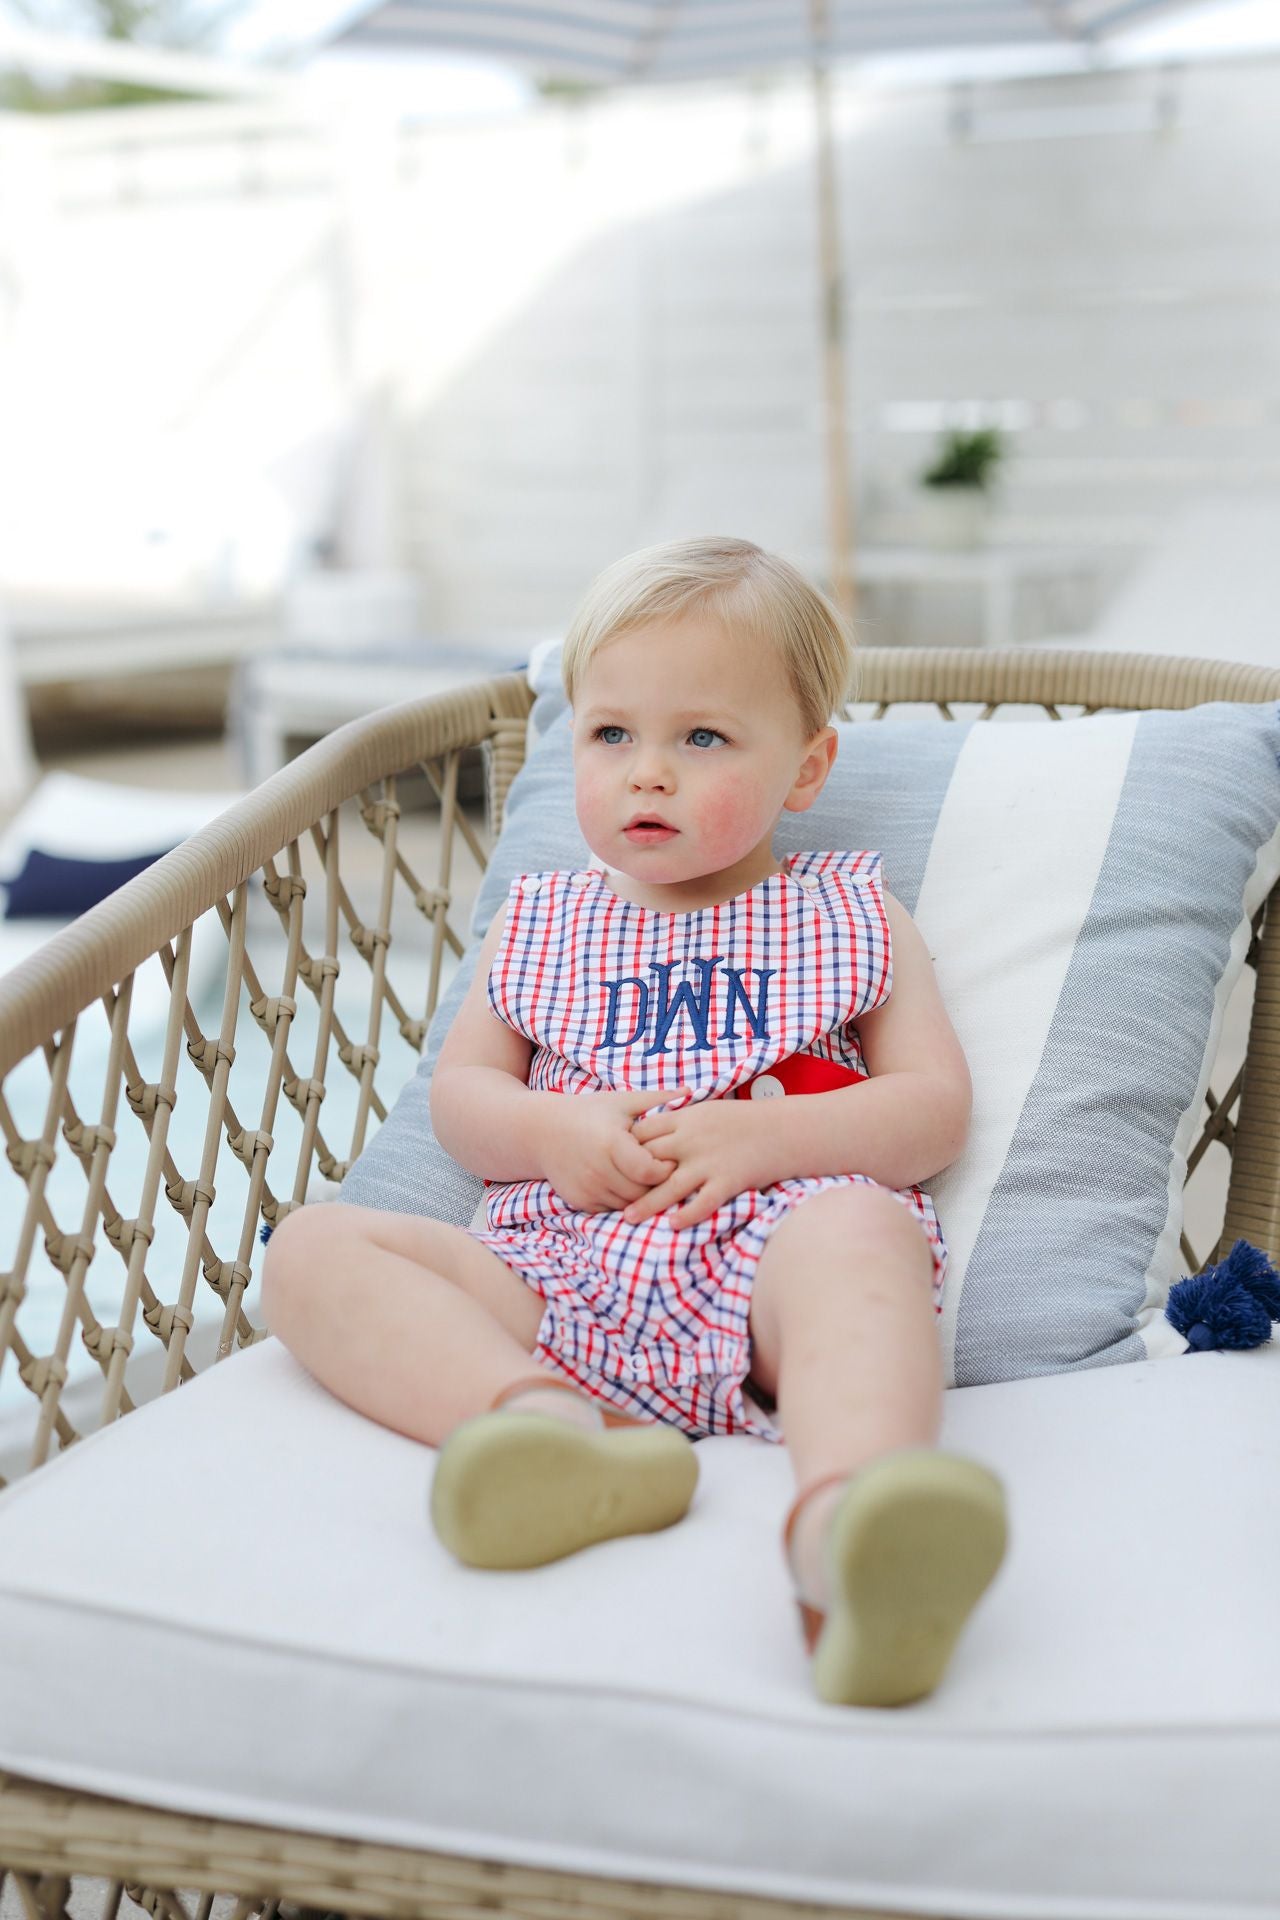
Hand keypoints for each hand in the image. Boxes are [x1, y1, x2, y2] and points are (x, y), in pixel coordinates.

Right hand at [539, 1087, 678, 1213]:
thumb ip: (657, 1099)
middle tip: (667, 1174)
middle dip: (658, 1185)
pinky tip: (627, 1186)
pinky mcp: (579, 1201)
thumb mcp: (621, 1102)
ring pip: (629, 1205)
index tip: (671, 1158)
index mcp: (611, 1143)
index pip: (651, 1171)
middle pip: (642, 1192)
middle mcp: (597, 1169)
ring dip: (641, 1196)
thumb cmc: (588, 1111)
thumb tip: (690, 1091)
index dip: (666, 1168)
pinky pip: (611, 1209)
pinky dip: (623, 1202)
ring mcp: (587, 1188)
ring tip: (649, 1181)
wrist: (540, 1131)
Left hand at [625, 1098, 774, 1227]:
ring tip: (628, 1218)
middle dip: (628, 1177)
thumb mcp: (707, 1111)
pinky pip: (703, 1201)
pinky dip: (688, 1214)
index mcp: (685, 1119)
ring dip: (647, 1204)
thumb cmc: (744, 1120)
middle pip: (649, 1159)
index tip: (613, 1162)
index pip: (642, 1132)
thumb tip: (653, 1129)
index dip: (625, 1148)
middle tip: (608, 1194)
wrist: (783, 1130)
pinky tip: (673, 1225)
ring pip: (669, 1186)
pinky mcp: (728, 1180)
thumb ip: (680, 1120)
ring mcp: (709, 1162)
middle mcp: (692, 1140)